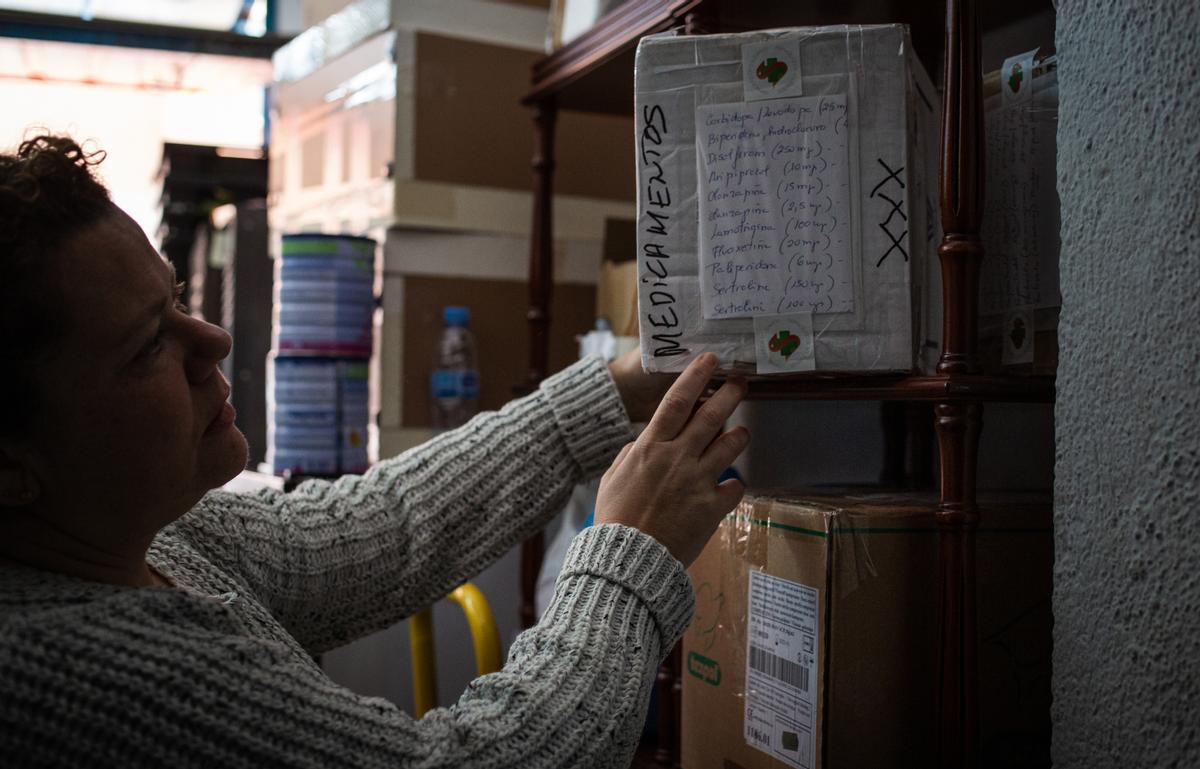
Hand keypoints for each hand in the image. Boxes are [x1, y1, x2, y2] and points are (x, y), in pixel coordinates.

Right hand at [595, 353, 748, 566]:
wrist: (628, 559)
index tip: (710, 360)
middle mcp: (677, 458)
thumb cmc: (616, 518)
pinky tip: (729, 485)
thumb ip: (631, 455)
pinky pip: (735, 486)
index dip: (695, 377)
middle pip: (710, 416)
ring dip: (739, 434)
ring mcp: (697, 481)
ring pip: (730, 445)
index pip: (675, 402)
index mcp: (649, 448)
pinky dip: (734, 483)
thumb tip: (643, 443)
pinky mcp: (712, 507)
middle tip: (741, 381)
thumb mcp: (613, 477)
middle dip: (729, 393)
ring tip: (741, 431)